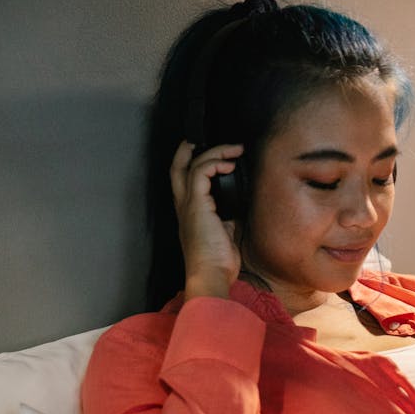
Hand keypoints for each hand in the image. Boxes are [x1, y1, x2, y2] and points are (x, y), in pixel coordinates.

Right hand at [170, 140, 243, 298]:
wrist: (211, 276)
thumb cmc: (218, 263)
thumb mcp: (226, 235)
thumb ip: (227, 218)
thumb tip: (237, 206)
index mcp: (190, 215)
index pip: (184, 183)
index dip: (191, 165)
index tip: (210, 155)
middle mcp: (184, 207)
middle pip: (177, 168)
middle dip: (188, 150)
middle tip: (204, 138)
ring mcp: (188, 205)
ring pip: (192, 165)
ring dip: (216, 152)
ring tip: (235, 150)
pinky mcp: (196, 205)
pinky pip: (201, 172)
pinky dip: (216, 163)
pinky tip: (229, 164)